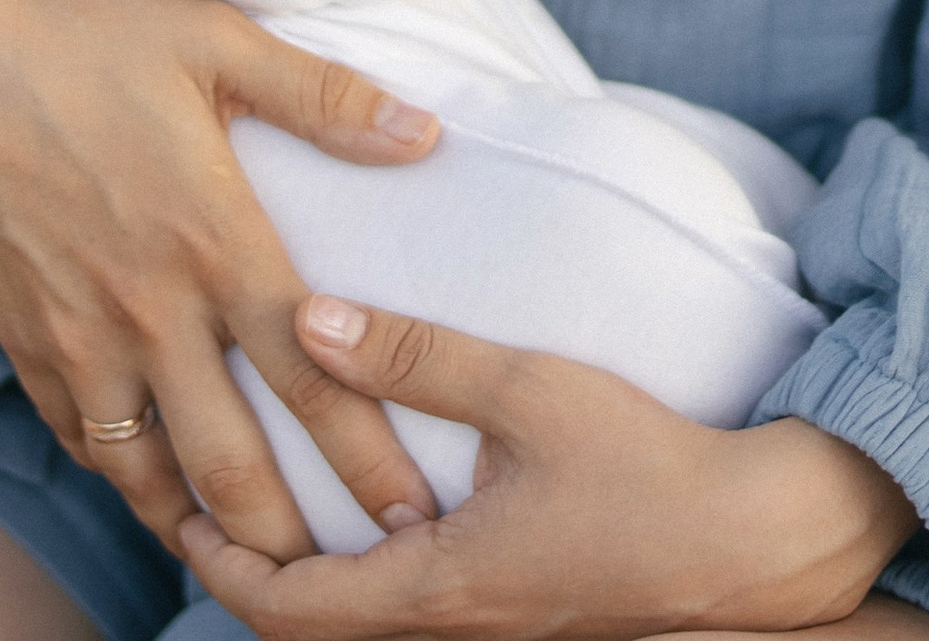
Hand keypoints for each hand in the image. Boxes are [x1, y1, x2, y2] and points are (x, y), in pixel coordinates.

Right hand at [0, 0, 443, 558]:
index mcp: (215, 239)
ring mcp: (82, 339)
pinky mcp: (27, 346)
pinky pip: (87, 442)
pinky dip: (128, 480)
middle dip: (294, 542)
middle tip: (347, 581)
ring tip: (258, 570)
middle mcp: (152, 310)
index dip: (366, 456)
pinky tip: (162, 495)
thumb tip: (425, 133)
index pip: (311, 374)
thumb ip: (324, 97)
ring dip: (206, 532)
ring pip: (152, 477)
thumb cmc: (90, 41)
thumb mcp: (219, 41)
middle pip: (234, 465)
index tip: (413, 515)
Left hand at [183, 291, 918, 639]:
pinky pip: (404, 616)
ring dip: (301, 580)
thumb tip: (306, 319)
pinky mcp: (512, 615)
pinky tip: (368, 516)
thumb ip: (414, 353)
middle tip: (205, 501)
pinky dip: (358, 578)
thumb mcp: (525, 390)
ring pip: (357, 629)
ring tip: (269, 503)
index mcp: (432, 590)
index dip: (217, 561)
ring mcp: (481, 631)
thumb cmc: (642, 466)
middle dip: (245, 575)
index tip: (178, 505)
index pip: (284, 607)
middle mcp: (444, 631)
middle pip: (306, 632)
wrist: (751, 543)